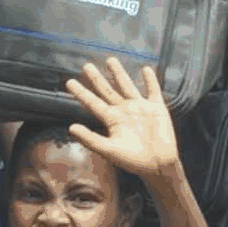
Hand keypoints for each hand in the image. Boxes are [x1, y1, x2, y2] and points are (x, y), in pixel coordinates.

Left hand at [63, 59, 181, 179]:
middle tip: (86, 66)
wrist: (158, 166)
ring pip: (127, 85)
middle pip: (107, 90)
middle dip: (97, 78)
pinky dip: (150, 80)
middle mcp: (124, 111)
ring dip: (119, 73)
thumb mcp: (109, 150)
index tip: (69, 82)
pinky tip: (146, 69)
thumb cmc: (132, 161)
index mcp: (111, 120)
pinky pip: (153, 90)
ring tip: (110, 60)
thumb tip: (70, 127)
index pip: (93, 102)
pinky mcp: (157, 108)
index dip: (81, 92)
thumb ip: (90, 139)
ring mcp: (140, 108)